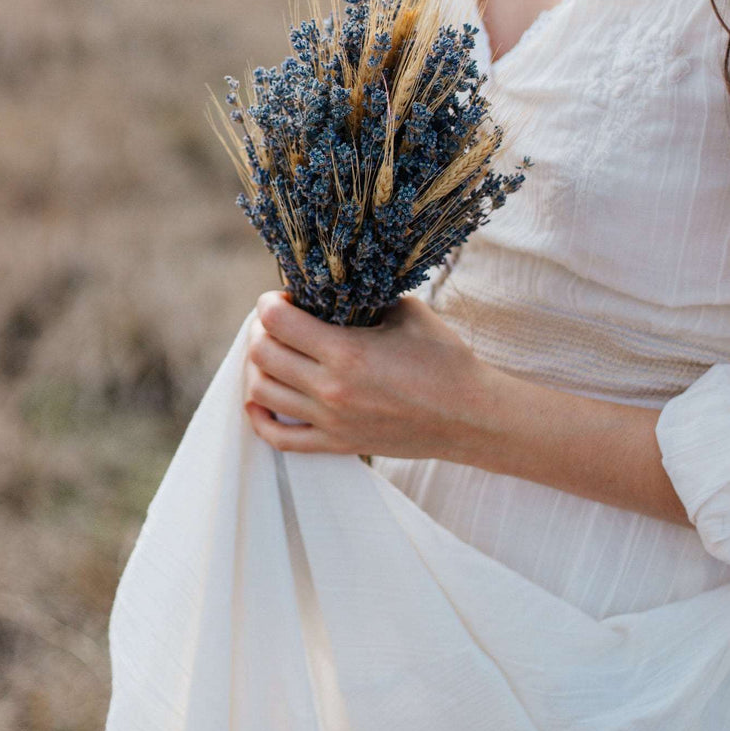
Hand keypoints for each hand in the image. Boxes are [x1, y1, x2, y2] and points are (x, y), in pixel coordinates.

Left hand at [243, 289, 496, 460]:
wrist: (470, 416)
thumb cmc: (444, 360)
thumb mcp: (407, 313)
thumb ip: (365, 298)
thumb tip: (335, 285)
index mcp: (346, 351)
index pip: (276, 321)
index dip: (271, 302)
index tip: (284, 297)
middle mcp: (331, 389)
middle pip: (261, 354)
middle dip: (261, 329)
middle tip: (277, 321)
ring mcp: (330, 421)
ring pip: (261, 392)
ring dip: (259, 367)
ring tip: (275, 353)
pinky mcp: (337, 444)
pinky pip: (280, 438)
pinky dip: (260, 417)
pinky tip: (261, 400)